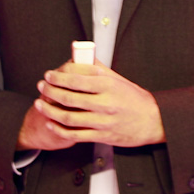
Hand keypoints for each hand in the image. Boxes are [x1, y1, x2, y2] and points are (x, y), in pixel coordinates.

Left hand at [17, 62, 164, 149]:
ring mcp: (102, 121)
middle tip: (41, 86)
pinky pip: (76, 135)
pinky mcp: (102, 136)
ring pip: (69, 117)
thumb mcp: (118, 79)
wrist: (153, 121)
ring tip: (40, 104)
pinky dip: (60, 130)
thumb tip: (78, 57)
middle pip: (69, 97)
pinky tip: (51, 124)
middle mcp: (104, 103)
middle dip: (50, 91)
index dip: (57, 76)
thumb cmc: (135, 99)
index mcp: (107, 85)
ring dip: (50, 110)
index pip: (75, 78)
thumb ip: (98, 69)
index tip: (48, 75)